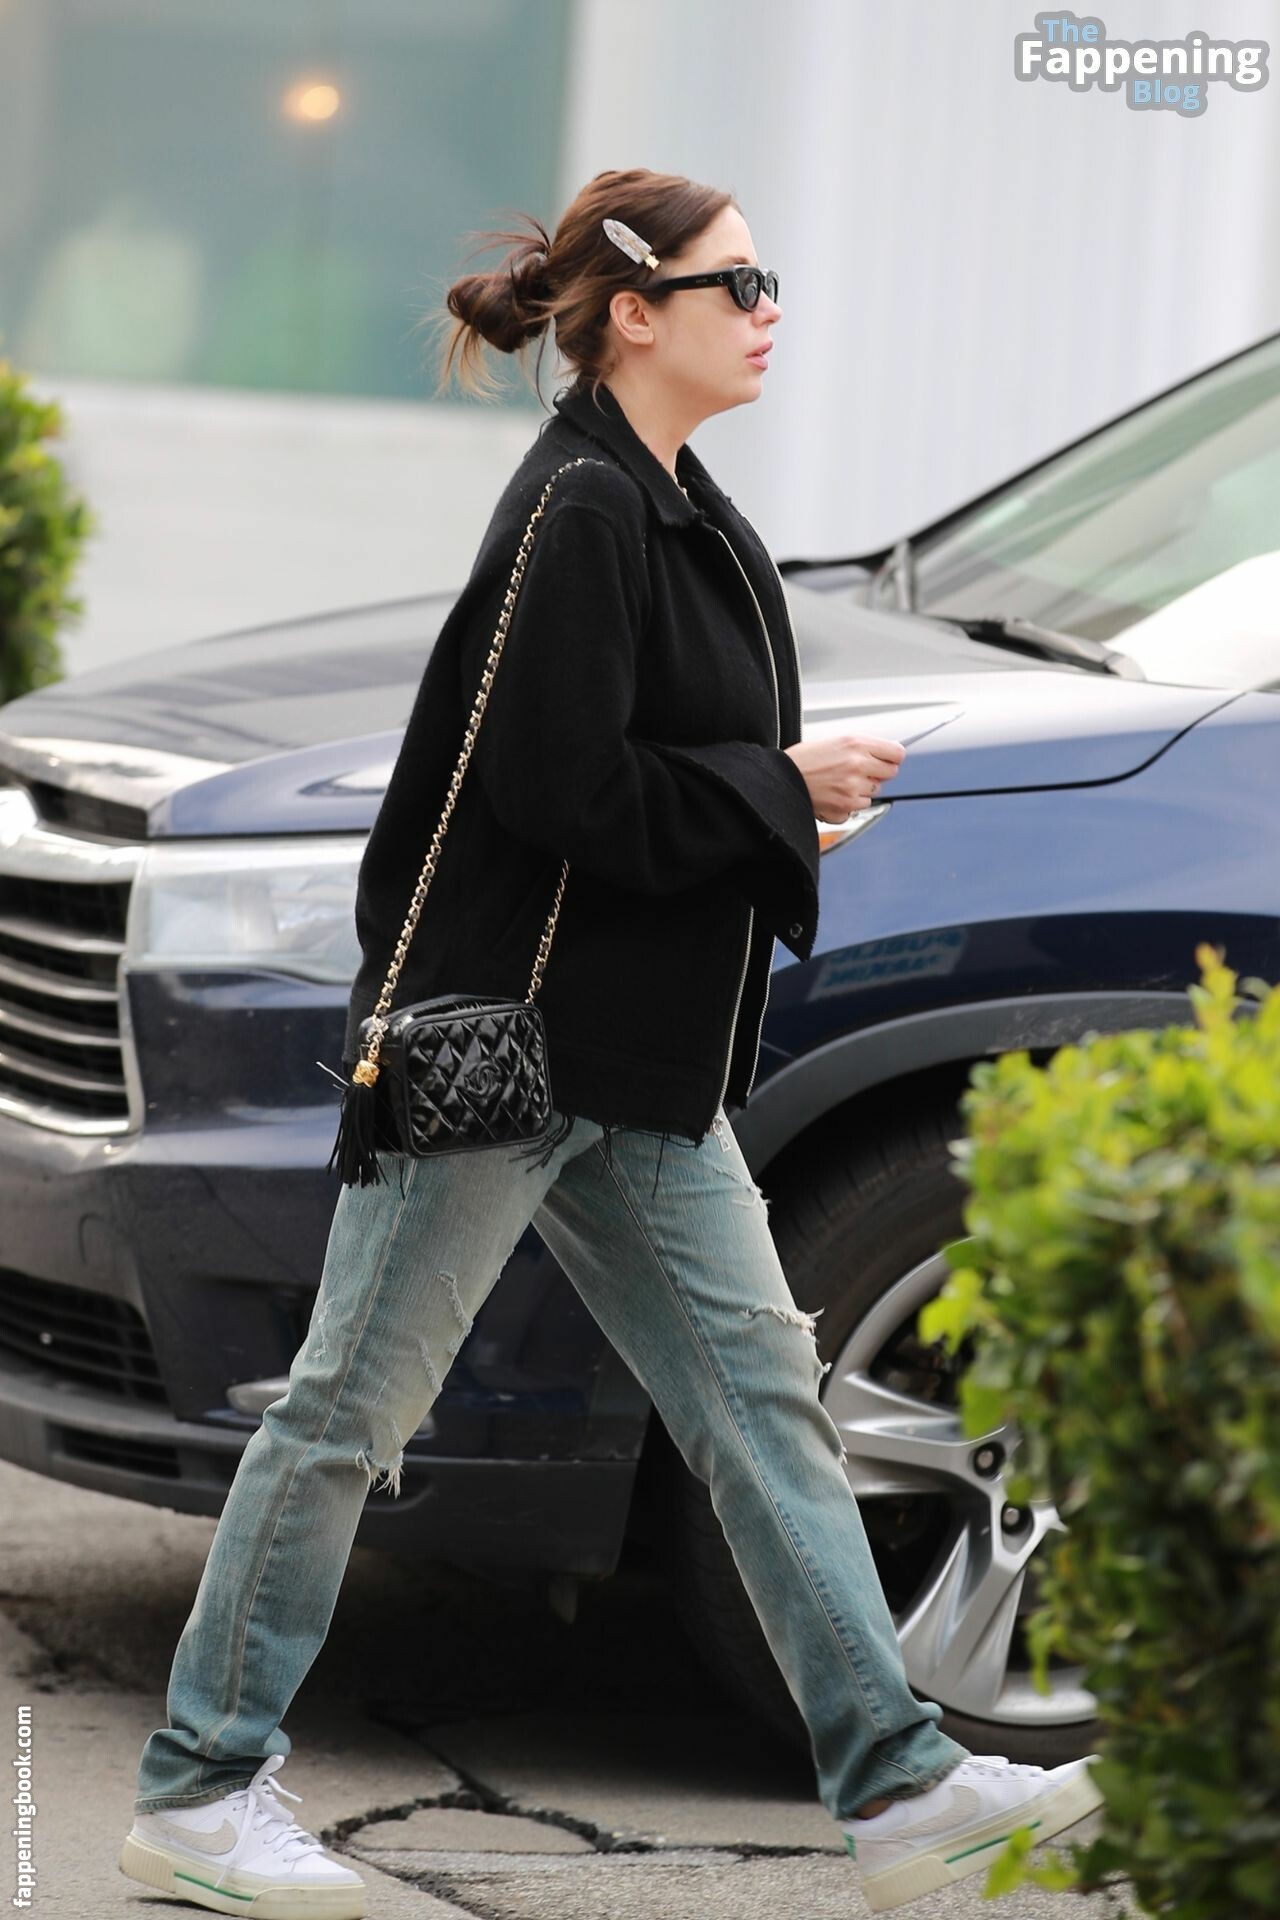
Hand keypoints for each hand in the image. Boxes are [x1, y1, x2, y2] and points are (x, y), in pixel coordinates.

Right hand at [783, 733, 905, 823]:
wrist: (781, 778)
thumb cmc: (805, 760)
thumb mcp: (835, 742)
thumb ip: (863, 747)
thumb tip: (887, 754)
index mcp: (856, 744)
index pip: (896, 753)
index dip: (892, 756)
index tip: (888, 759)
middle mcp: (857, 765)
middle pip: (890, 772)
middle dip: (879, 772)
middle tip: (860, 771)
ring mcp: (853, 788)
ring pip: (875, 791)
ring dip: (862, 789)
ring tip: (839, 783)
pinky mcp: (846, 807)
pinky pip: (861, 806)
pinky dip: (850, 803)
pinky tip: (834, 794)